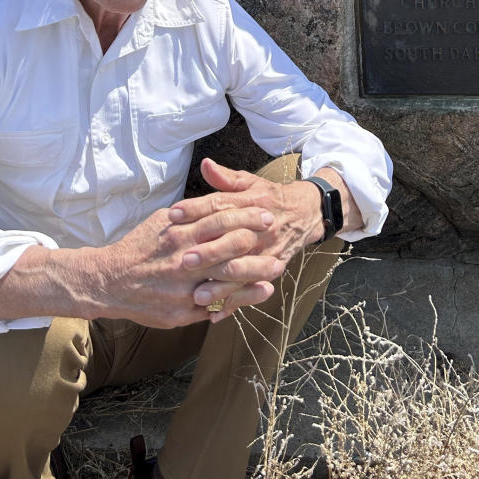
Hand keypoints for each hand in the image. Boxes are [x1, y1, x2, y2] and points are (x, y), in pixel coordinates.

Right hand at [0, 200, 283, 329]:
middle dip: (256, 242)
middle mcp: (182, 260)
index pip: (220, 219)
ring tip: (276, 268)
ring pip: (225, 280)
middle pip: (228, 248)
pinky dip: (236, 301)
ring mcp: (183, 289)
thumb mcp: (163, 219)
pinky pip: (214, 307)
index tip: (267, 211)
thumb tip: (219, 198)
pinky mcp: (181, 312)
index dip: (246, 215)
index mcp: (178, 233)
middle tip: (279, 235)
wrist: (109, 282)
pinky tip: (255, 295)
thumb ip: (191, 212)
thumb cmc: (140, 246)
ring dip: (253, 275)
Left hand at [167, 158, 358, 320]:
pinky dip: (235, 304)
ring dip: (221, 285)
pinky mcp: (273, 268)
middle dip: (209, 252)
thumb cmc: (269, 197)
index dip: (196, 208)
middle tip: (183, 260)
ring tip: (197, 295)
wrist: (305, 213)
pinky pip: (252, 289)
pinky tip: (215, 314)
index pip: (221, 205)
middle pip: (232, 240)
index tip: (173, 214)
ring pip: (243, 271)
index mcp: (252, 202)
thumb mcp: (250, 183)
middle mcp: (260, 228)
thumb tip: (205, 164)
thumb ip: (226, 178)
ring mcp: (268, 251)